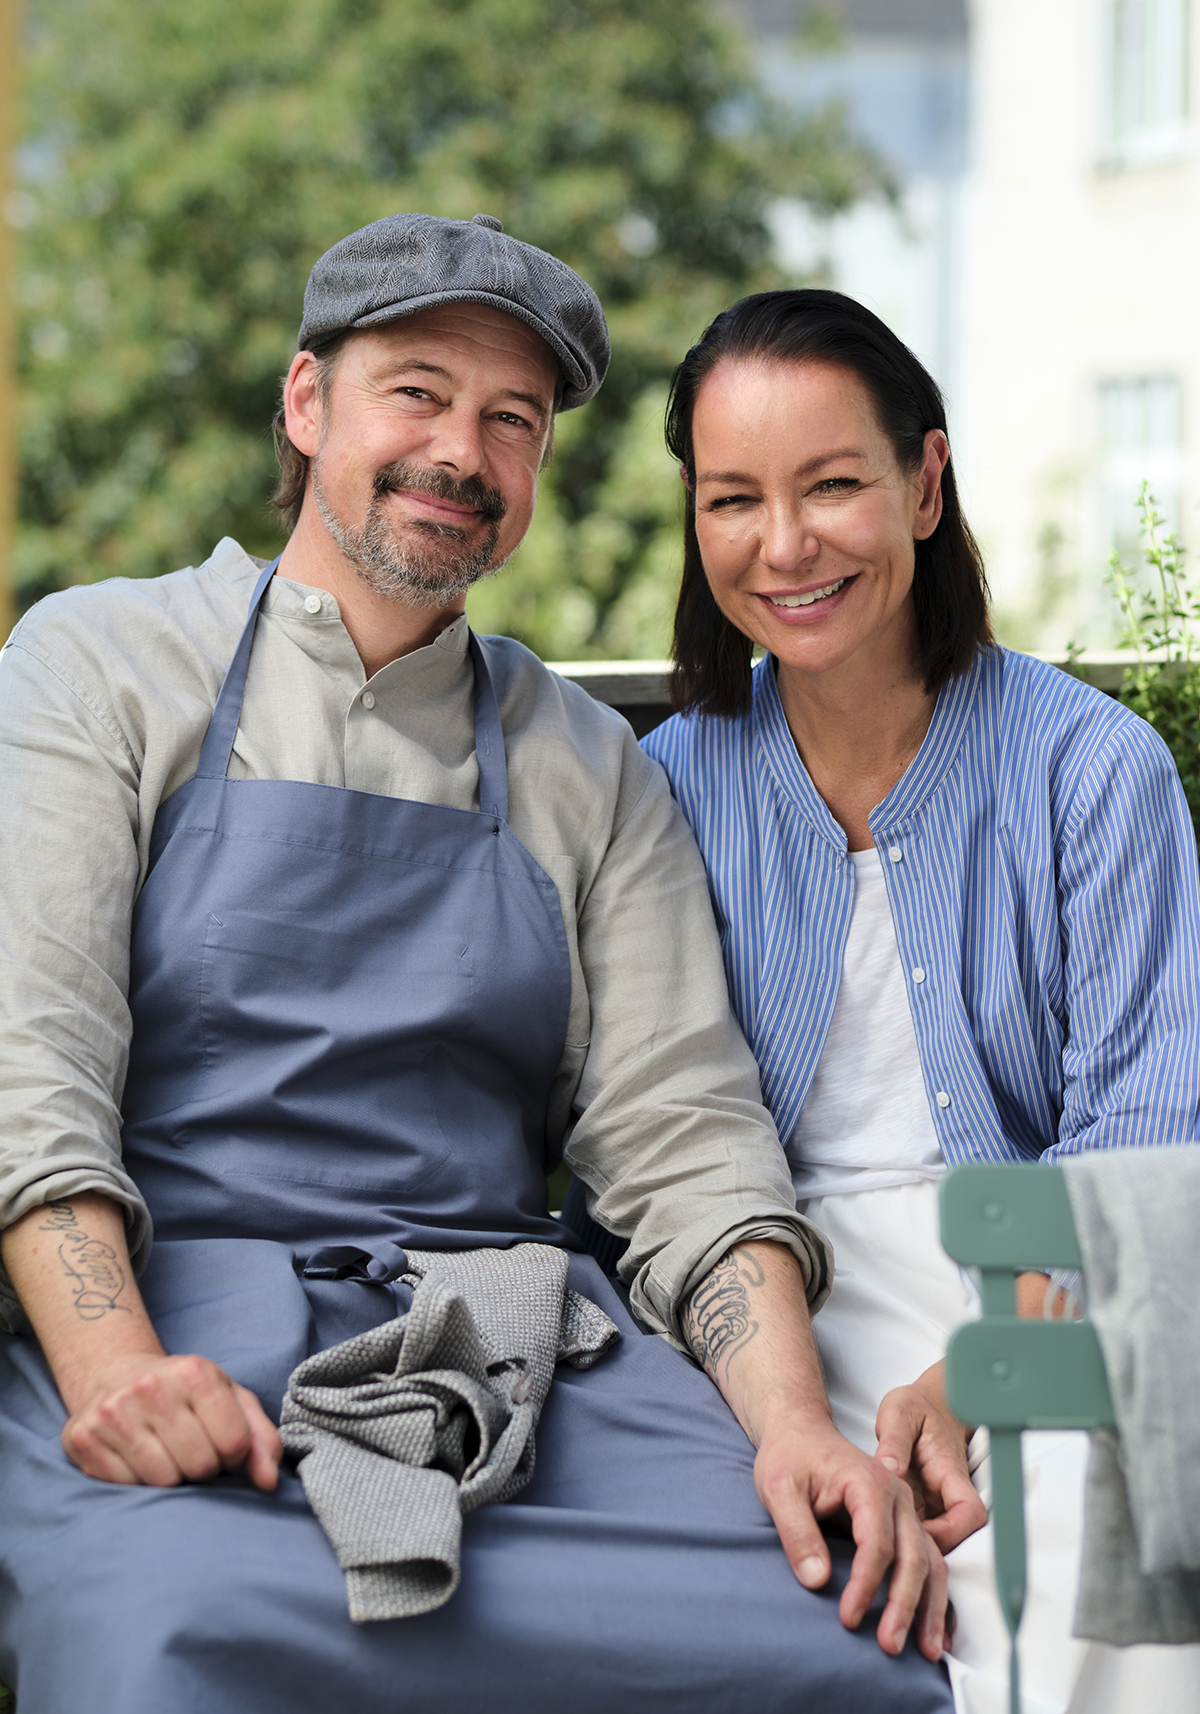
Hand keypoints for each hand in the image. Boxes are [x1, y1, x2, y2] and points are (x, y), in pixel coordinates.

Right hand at [61, 1351, 281, 1490]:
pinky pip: (126, 1487)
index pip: (234, 1443)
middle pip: (200, 1465)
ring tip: (165, 1453)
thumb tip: (268, 1483)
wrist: (114, 1373)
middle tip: (191, 1451)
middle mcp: (151, 1387)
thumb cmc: (183, 1394)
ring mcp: (113, 1412)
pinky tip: (136, 1458)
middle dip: (203, 1468)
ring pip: (164, 1481)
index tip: (223, 1447)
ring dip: (171, 1477)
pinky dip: (138, 1482)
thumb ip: (260, 1438)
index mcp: (195, 1372)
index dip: (234, 1456)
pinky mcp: (83, 1438)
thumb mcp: (229, 1399)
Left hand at [754, 1416, 948, 1660]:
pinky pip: (930, 1562)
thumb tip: (817, 1582)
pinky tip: (935, 1632)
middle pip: (913, 1556)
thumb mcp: (778, 1488)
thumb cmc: (789, 1458)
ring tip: (925, 1651)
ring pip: (931, 1562)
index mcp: (869, 1482)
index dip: (865, 1585)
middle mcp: (898, 1496)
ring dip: (930, 1608)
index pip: (877, 1543)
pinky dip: (935, 1597)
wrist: (801, 1433)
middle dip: (904, 1605)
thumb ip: (797, 1532)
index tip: (846, 1618)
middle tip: (889, 1645)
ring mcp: (906, 1511)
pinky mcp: (905, 1525)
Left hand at [874, 1361, 986, 1553]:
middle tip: (891, 1552)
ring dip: (916, 1550)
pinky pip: (923, 1532)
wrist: (929, 1404)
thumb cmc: (916, 1406)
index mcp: (950, 1471)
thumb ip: (895, 1440)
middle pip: (957, 1538)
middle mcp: (950, 1493)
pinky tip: (879, 1539)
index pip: (970, 1514)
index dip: (950, 1533)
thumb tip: (890, 1468)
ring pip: (939, 1540)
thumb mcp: (899, 1413)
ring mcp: (938, 1502)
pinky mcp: (925, 1506)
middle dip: (929, 1551)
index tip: (916, 1534)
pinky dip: (906, 1541)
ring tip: (881, 1549)